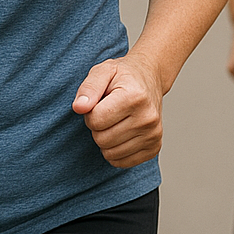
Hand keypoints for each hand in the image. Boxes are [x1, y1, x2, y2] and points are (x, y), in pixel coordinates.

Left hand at [72, 52, 163, 167]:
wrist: (150, 78)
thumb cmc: (123, 76)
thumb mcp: (103, 71)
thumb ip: (88, 88)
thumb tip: (79, 107)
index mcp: (135, 96)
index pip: (95, 120)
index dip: (90, 112)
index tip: (99, 102)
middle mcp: (148, 117)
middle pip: (102, 139)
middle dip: (98, 127)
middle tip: (107, 112)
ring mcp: (153, 135)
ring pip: (110, 154)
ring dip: (106, 139)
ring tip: (116, 121)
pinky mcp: (154, 148)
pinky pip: (121, 162)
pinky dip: (116, 151)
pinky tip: (122, 133)